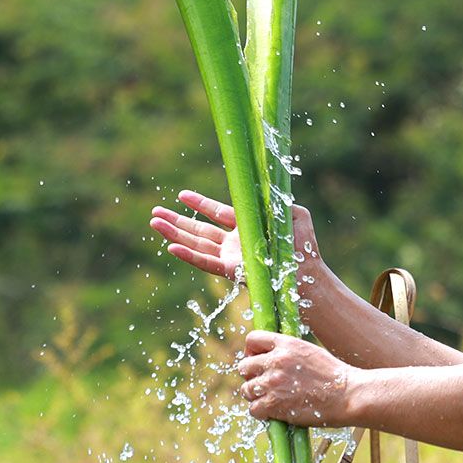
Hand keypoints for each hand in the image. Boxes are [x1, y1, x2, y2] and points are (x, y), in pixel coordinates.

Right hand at [149, 189, 320, 283]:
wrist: (307, 275)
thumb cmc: (305, 247)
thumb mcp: (295, 214)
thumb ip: (279, 200)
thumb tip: (266, 187)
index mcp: (247, 228)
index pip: (219, 213)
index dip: (200, 204)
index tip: (181, 195)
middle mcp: (235, 243)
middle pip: (200, 230)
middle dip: (177, 221)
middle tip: (155, 213)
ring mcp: (231, 257)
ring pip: (197, 245)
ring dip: (175, 235)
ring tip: (154, 224)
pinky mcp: (231, 270)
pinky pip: (205, 262)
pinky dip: (188, 256)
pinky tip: (170, 248)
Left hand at [236, 331, 356, 425]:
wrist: (349, 395)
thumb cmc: (335, 377)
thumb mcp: (311, 352)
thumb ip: (288, 353)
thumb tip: (271, 358)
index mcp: (286, 344)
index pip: (252, 339)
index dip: (251, 352)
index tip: (259, 362)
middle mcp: (276, 360)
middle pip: (244, 366)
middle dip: (252, 377)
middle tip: (265, 385)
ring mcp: (273, 383)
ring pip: (246, 390)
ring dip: (256, 396)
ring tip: (271, 400)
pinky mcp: (274, 404)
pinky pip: (253, 409)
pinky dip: (262, 413)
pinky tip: (275, 412)